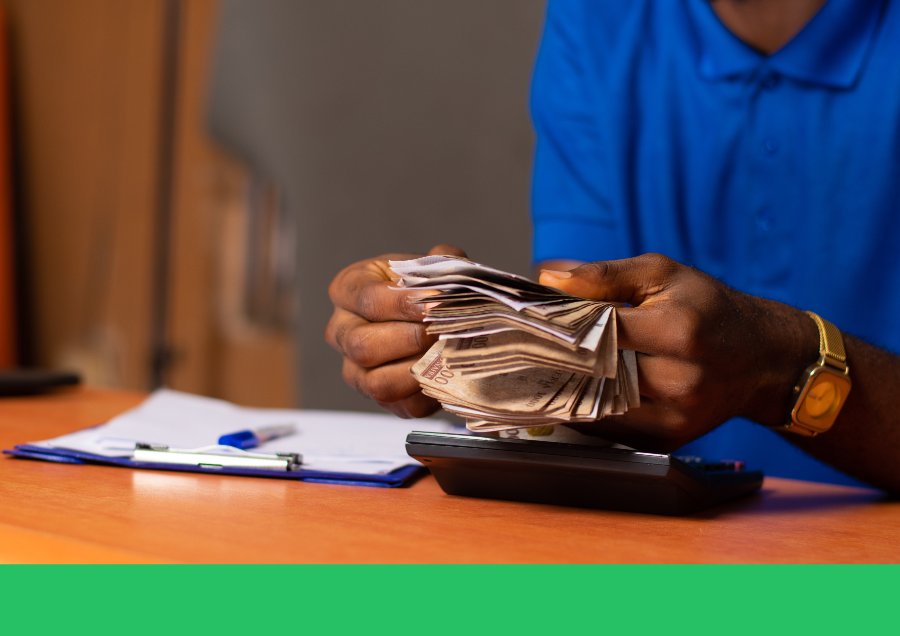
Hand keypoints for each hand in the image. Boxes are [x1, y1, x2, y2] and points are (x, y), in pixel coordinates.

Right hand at [325, 244, 466, 417]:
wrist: (431, 320)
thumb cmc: (423, 290)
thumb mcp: (430, 266)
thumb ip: (442, 261)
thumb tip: (447, 259)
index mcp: (348, 290)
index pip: (367, 299)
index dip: (403, 303)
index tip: (436, 303)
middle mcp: (341, 330)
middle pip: (362, 345)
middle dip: (409, 339)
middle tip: (442, 331)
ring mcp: (354, 368)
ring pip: (375, 382)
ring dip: (415, 370)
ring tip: (444, 355)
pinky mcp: (377, 398)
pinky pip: (398, 405)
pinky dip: (425, 394)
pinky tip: (445, 375)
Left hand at [540, 254, 817, 451]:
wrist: (761, 358)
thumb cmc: (706, 308)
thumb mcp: (662, 274)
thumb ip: (603, 275)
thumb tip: (548, 278)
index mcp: (678, 329)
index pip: (599, 330)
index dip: (558, 325)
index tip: (524, 321)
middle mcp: (680, 378)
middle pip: (594, 372)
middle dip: (555, 358)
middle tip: (518, 348)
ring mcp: (676, 416)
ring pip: (597, 404)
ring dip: (565, 387)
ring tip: (536, 369)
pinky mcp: (670, 439)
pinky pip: (610, 429)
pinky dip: (585, 410)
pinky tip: (567, 392)